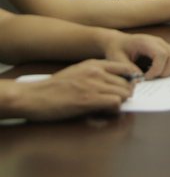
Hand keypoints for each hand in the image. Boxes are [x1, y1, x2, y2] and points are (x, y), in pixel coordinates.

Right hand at [10, 60, 135, 120]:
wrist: (31, 96)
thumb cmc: (52, 88)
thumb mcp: (77, 72)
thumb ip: (96, 75)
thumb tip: (113, 84)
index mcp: (94, 64)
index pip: (127, 67)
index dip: (131, 80)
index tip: (127, 88)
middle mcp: (96, 72)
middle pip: (128, 83)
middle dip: (126, 94)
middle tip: (117, 102)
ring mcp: (93, 85)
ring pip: (124, 93)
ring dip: (121, 102)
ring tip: (109, 108)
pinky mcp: (88, 100)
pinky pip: (115, 103)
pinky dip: (114, 110)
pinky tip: (104, 112)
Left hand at [100, 31, 169, 79]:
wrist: (119, 41)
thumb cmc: (117, 49)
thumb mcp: (116, 59)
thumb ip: (127, 69)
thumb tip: (139, 79)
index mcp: (146, 42)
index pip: (162, 54)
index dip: (157, 69)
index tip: (146, 77)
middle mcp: (159, 42)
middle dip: (166, 71)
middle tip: (153, 78)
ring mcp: (166, 45)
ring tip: (159, 75)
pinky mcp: (169, 49)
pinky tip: (164, 71)